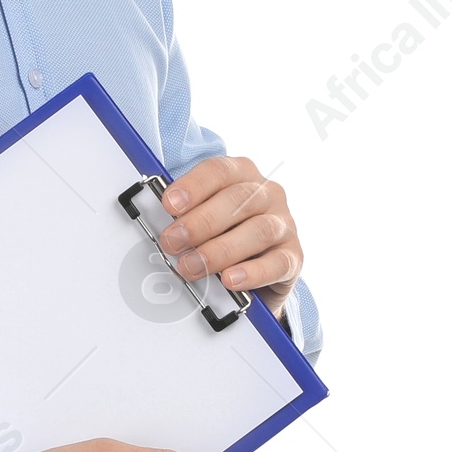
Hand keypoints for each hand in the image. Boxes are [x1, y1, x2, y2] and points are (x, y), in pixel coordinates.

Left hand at [154, 155, 302, 318]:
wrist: (257, 269)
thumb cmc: (222, 234)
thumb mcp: (202, 217)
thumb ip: (184, 215)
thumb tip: (158, 224)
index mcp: (241, 174)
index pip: (218, 171)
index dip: (193, 186)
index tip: (169, 205)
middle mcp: (266, 193)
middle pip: (236, 200)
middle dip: (199, 222)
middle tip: (172, 242)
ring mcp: (284, 223)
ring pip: (258, 230)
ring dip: (220, 250)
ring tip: (193, 266)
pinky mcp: (293, 256)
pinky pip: (278, 263)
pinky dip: (252, 273)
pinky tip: (230, 280)